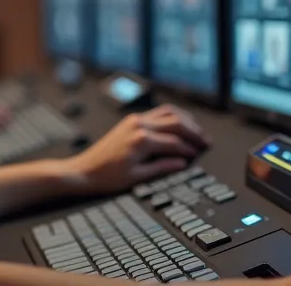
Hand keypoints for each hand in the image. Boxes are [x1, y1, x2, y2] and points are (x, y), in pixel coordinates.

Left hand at [65, 104, 210, 194]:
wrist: (84, 170)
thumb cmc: (107, 176)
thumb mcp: (137, 177)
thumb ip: (162, 168)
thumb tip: (182, 163)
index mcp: (142, 140)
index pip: (175, 142)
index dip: (189, 149)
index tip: (199, 154)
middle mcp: (139, 125)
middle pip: (176, 122)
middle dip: (193, 131)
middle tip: (206, 141)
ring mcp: (135, 120)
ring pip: (168, 112)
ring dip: (185, 120)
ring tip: (197, 131)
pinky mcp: (131, 120)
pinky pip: (158, 112)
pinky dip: (172, 116)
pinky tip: (180, 123)